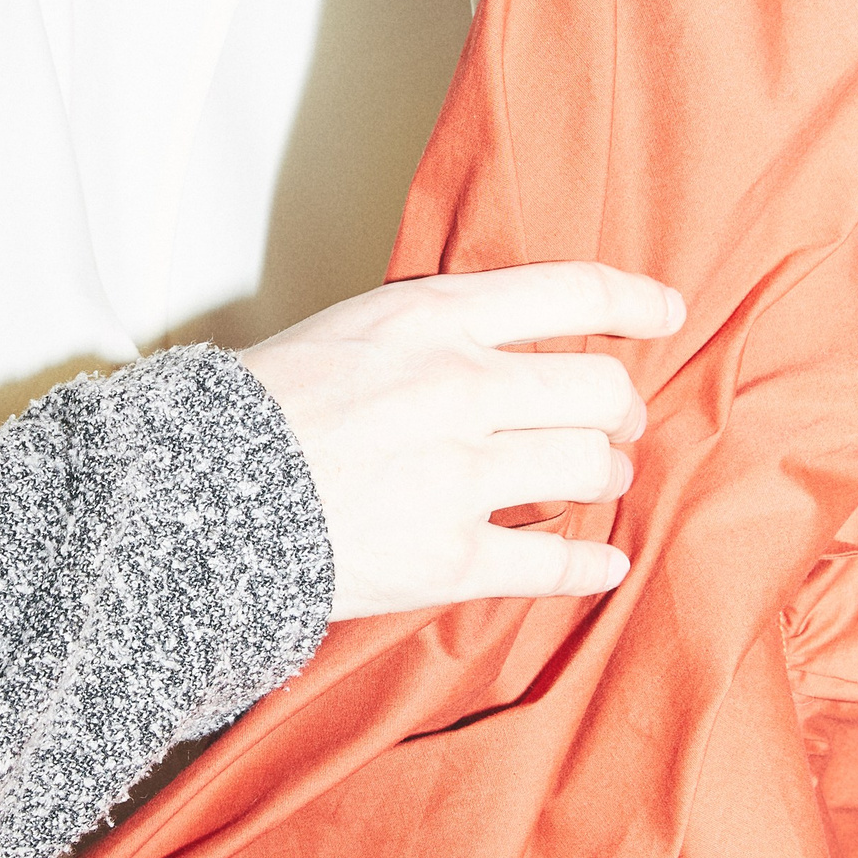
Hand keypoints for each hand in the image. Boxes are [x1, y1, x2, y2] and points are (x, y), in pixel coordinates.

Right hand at [237, 263, 684, 618]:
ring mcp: (459, 475)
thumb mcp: (349, 330)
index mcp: (432, 319)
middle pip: (599, 389)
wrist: (192, 496)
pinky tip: (602, 563)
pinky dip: (589, 565)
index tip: (665, 313)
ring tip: (596, 482)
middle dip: (619, 409)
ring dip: (605, 477)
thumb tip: (512, 346)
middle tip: (614, 424)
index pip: (570, 292)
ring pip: (588, 468)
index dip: (633, 301)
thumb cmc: (259, 412)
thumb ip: (435, 330)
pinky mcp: (449, 557)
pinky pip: (554, 562)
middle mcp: (459, 388)